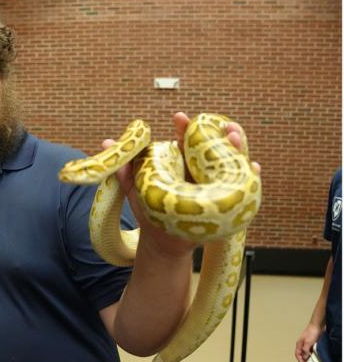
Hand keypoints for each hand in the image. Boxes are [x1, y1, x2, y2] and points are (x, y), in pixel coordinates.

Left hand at [102, 112, 260, 257]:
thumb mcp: (136, 191)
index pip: (186, 141)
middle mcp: (200, 171)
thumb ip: (125, 170)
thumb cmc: (150, 214)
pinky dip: (250, 176)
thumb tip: (107, 142)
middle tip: (225, 127)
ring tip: (237, 138)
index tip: (179, 118)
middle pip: (215, 147)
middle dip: (221, 134)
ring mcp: (215, 184)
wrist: (164, 243)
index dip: (185, 128)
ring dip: (237, 148)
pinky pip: (242, 186)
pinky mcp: (226, 201)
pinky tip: (254, 167)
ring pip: (230, 162)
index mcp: (181, 164)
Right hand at [295, 323, 322, 361]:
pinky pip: (311, 351)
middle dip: (304, 360)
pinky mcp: (312, 344)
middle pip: (301, 354)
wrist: (317, 326)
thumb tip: (304, 357)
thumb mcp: (308, 342)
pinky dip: (312, 354)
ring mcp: (307, 344)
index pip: (297, 354)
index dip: (300, 360)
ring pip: (306, 353)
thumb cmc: (312, 332)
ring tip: (313, 361)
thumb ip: (305, 350)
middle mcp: (302, 345)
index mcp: (299, 344)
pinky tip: (316, 356)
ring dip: (308, 357)